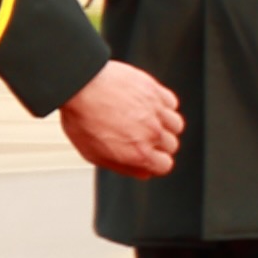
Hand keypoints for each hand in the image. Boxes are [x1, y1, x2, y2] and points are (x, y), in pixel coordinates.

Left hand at [60, 61, 185, 176]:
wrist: (80, 84)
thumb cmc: (81, 118)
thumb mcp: (94, 154)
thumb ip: (123, 167)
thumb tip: (144, 173)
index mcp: (139, 152)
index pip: (165, 165)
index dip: (154, 162)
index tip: (146, 155)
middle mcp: (152, 132)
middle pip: (172, 146)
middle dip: (158, 145)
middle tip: (141, 136)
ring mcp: (156, 110)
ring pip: (176, 125)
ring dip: (165, 126)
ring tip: (147, 121)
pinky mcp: (155, 90)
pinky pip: (171, 103)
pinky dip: (163, 106)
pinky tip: (147, 105)